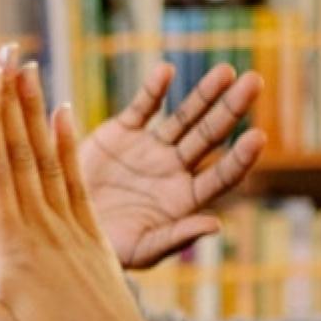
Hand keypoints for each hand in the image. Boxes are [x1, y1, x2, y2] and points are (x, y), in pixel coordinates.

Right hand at [0, 59, 161, 320]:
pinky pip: (76, 181)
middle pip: (19, 152)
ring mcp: (70, 230)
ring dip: (34, 112)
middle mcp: (41, 228)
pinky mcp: (91, 239)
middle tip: (3, 54)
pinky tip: (64, 116)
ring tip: (26, 70)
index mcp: (11, 248)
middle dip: (9, 102)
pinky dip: (67, 145)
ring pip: (47, 158)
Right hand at [73, 55, 265, 269]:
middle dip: (231, 110)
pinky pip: (143, 107)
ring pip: (184, 117)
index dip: (240, 158)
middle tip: (254, 81)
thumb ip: (176, 236)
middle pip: (209, 136)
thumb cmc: (106, 249)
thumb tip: (217, 225)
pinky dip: (154, 90)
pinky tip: (166, 72)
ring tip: (226, 70)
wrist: (61, 226)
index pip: (221, 176)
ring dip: (205, 93)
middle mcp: (174, 169)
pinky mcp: (122, 133)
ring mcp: (150, 148)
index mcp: (184, 199)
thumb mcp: (141, 250)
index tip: (258, 137)